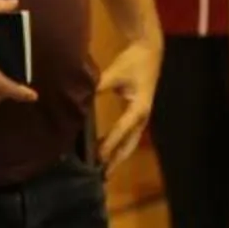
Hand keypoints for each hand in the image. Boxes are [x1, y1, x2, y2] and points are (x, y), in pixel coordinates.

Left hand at [95, 36, 161, 167]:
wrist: (149, 51)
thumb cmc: (132, 61)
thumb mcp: (115, 73)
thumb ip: (98, 87)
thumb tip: (79, 99)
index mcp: (139, 107)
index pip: (121, 130)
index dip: (109, 144)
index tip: (98, 157)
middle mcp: (143, 117)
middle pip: (130, 144)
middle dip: (116, 160)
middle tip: (103, 176)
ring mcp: (142, 117)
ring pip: (130, 143)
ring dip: (118, 156)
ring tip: (103, 170)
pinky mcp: (138, 115)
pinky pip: (128, 135)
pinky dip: (117, 145)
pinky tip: (104, 150)